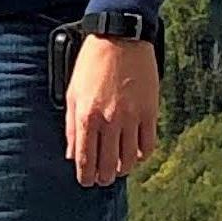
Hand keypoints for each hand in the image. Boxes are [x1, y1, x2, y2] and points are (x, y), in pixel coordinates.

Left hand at [65, 37, 161, 187]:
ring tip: (119, 169)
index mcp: (87, 115)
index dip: (85, 175)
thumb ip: (71, 125)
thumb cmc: (92, 63)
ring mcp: (131, 117)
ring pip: (129, 159)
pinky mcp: (150, 112)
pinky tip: (136, 154)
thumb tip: (72, 154)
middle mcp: (109, 120)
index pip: (85, 157)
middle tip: (102, 179)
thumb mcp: (72, 92)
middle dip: (104, 177)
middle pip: (108, 163)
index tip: (86, 182)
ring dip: (123, 169)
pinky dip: (142, 155)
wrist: (120, 38)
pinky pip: (148, 144)